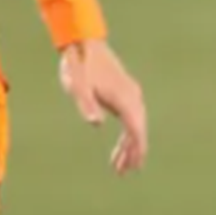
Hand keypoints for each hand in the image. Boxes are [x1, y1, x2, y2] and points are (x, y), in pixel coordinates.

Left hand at [59, 39, 147, 175]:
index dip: (137, 148)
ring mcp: (130, 93)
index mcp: (124, 97)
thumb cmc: (78, 64)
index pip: (136, 128)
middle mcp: (132, 96)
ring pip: (136, 125)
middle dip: (133, 152)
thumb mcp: (77, 85)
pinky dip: (127, 134)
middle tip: (123, 172)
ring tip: (119, 166)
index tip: (135, 166)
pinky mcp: (124, 92)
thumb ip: (85, 103)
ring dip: (129, 145)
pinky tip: (120, 146)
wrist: (83, 42)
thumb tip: (96, 123)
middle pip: (138, 129)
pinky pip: (131, 118)